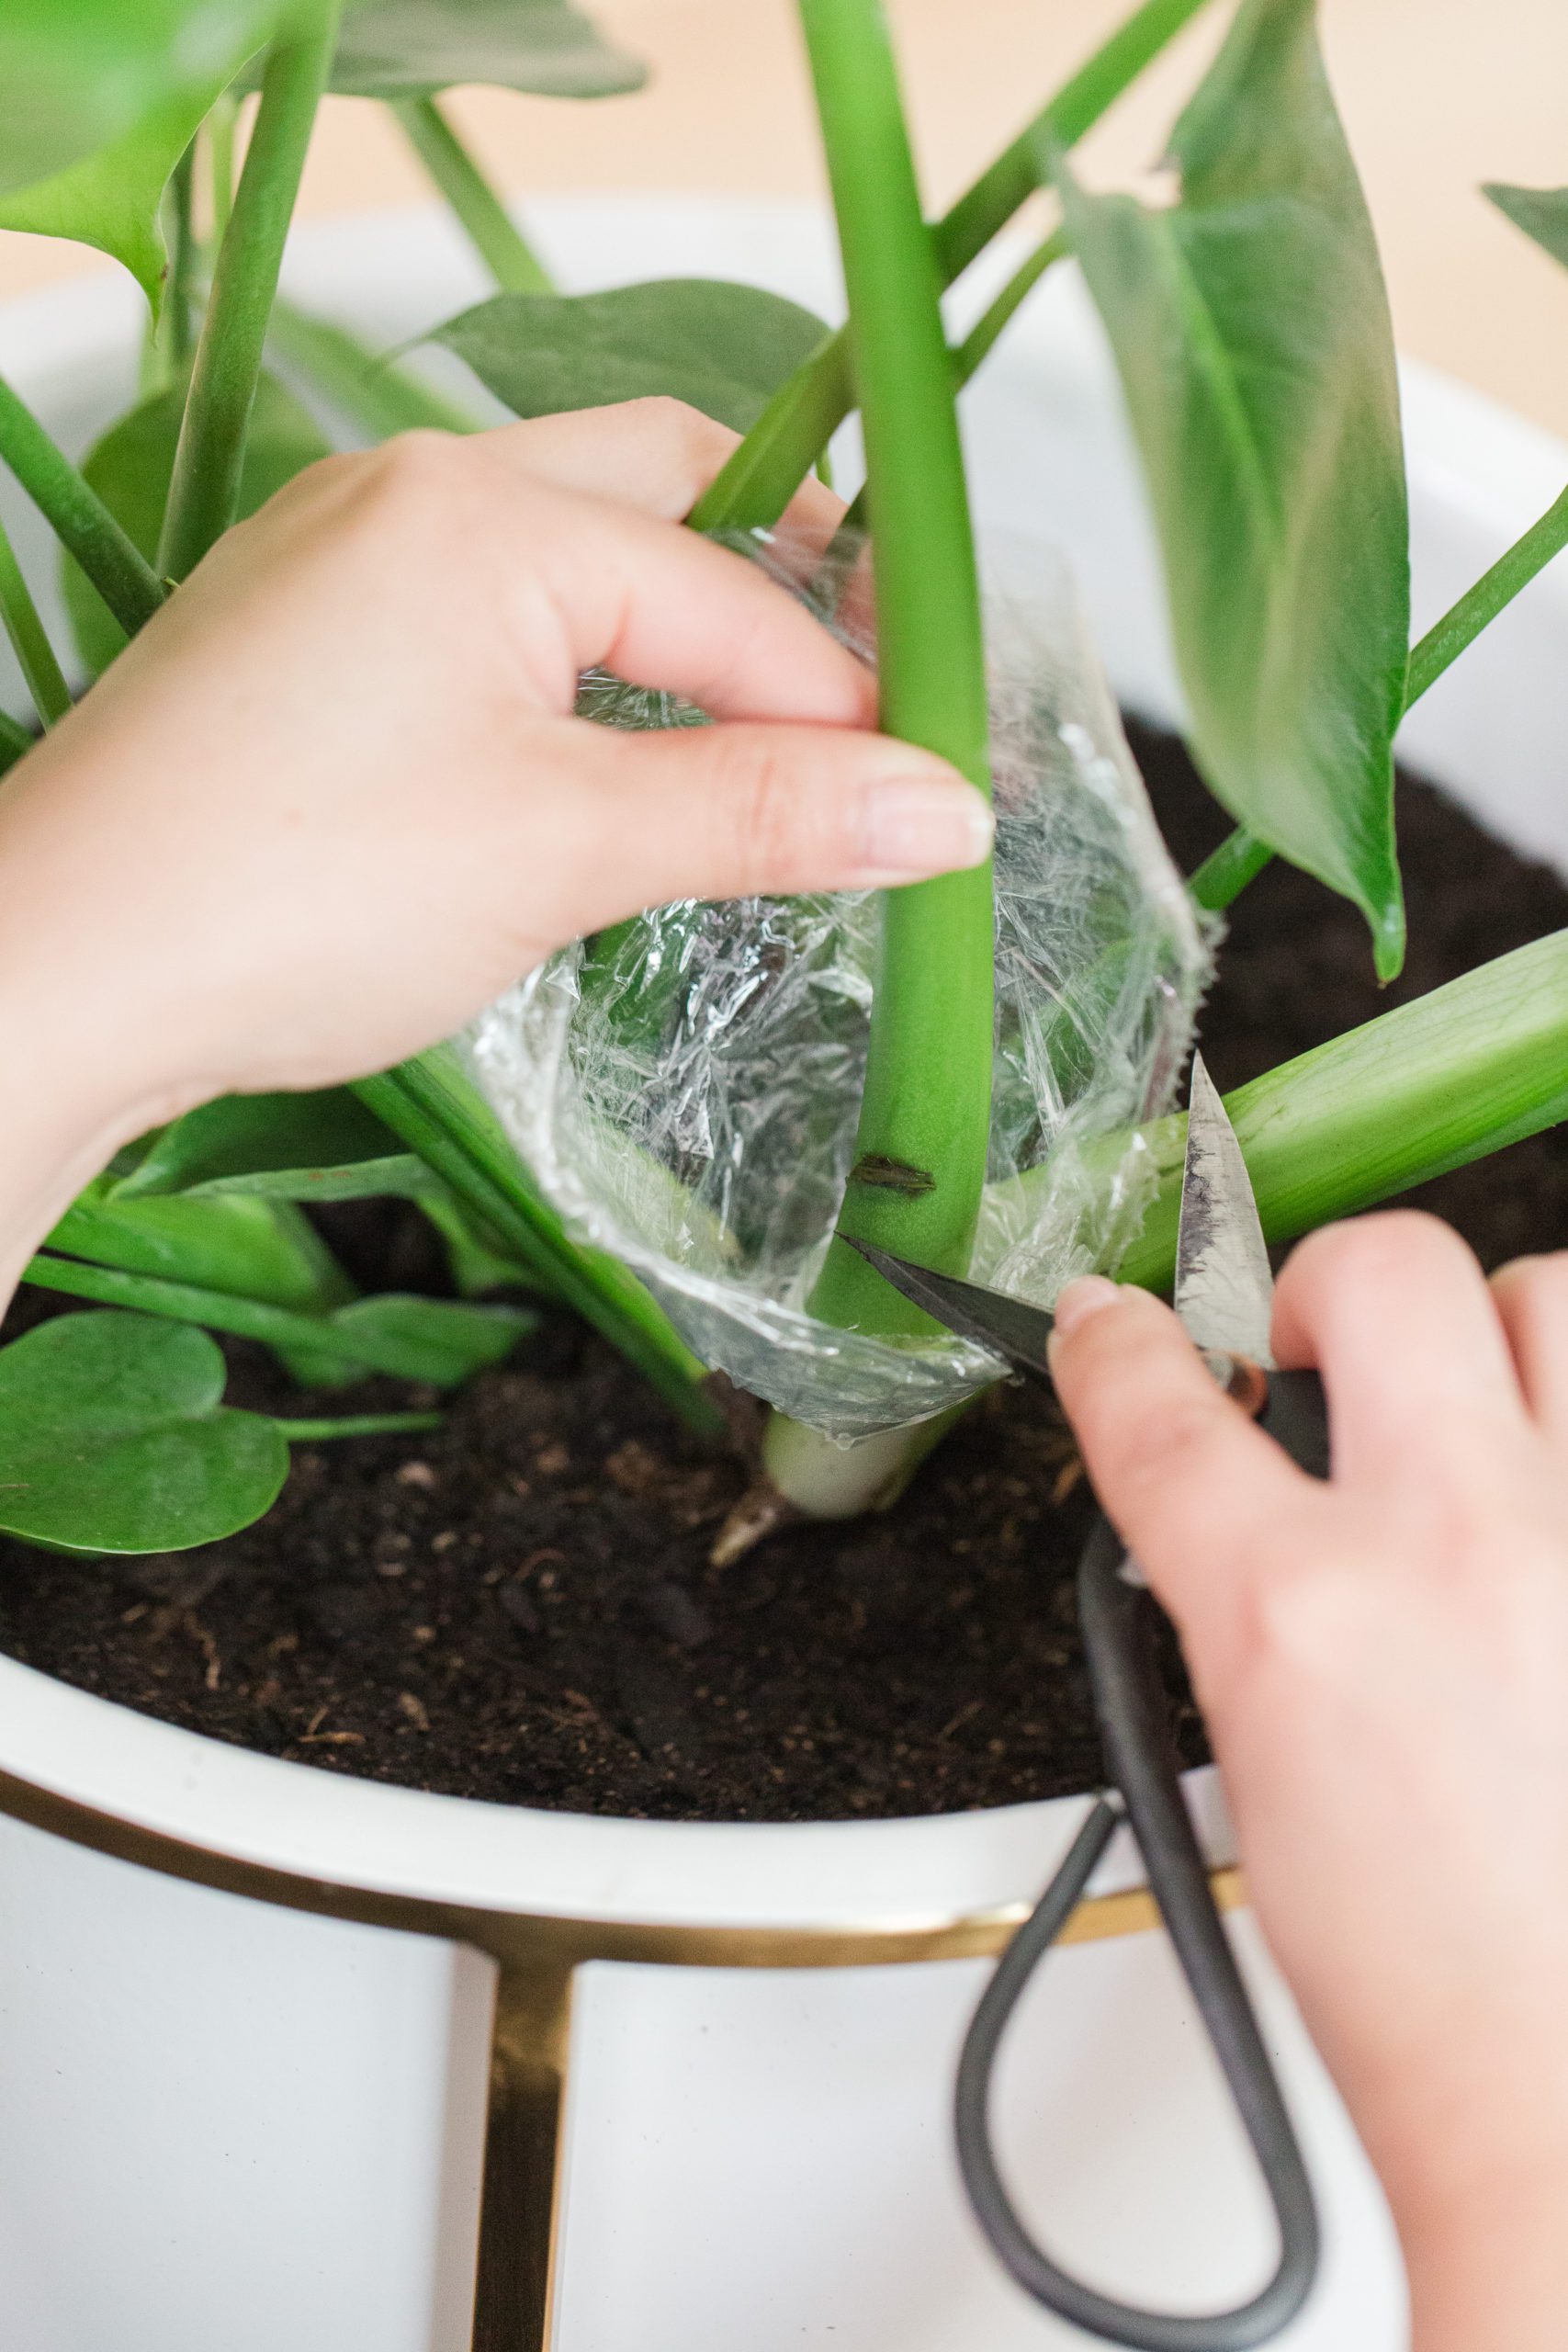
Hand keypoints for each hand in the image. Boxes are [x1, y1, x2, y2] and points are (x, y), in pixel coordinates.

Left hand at [0, 398, 988, 1285]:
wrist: (55, 974)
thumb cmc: (298, 894)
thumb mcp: (565, 850)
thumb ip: (763, 812)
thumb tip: (945, 809)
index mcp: (484, 510)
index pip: (727, 595)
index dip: (848, 703)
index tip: (936, 798)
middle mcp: (408, 491)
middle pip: (655, 493)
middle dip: (776, 588)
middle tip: (871, 693)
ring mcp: (338, 556)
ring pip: (563, 551)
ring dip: (672, 623)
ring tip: (760, 735)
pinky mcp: (297, 636)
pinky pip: (477, 609)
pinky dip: (570, 663)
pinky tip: (603, 750)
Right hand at [1051, 1213, 1567, 2351]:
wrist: (1560, 2096)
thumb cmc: (1422, 1990)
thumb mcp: (1249, 1770)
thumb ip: (1235, 1596)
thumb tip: (1223, 1499)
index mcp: (1304, 1616)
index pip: (1163, 1405)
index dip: (1115, 1347)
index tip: (1116, 1328)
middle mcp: (1463, 1548)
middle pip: (1382, 1268)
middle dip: (1321, 1292)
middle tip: (1320, 1367)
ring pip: (1550, 1293)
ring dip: (1494, 1339)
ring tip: (1475, 1421)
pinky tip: (1547, 1517)